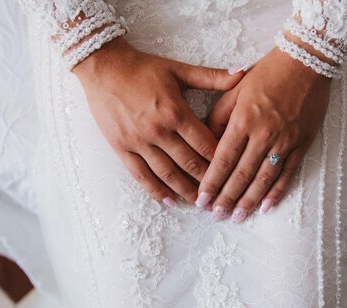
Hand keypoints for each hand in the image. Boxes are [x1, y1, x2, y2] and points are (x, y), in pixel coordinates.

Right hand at [73, 37, 244, 207]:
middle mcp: (158, 131)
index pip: (205, 144)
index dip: (221, 160)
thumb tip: (243, 73)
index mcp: (176, 113)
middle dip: (208, 181)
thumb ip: (212, 76)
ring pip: (168, 174)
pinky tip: (169, 201)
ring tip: (201, 202)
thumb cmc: (142, 67)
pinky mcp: (122, 148)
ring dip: (186, 191)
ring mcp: (139, 142)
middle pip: (190, 164)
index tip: (233, 171)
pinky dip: (156, 190)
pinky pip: (141, 175)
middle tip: (221, 194)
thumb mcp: (179, 70)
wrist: (103, 67)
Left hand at [196, 46, 331, 221]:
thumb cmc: (267, 73)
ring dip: (249, 201)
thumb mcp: (235, 90)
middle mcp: (264, 134)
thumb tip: (207, 144)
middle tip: (216, 215)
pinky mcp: (301, 144)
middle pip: (242, 174)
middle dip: (227, 198)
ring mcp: (285, 141)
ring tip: (237, 217)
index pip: (223, 159)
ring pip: (264, 179)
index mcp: (243, 120)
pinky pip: (288, 173)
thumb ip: (219, 117)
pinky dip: (277, 192)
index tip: (202, 200)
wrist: (305, 62)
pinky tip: (266, 207)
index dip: (211, 183)